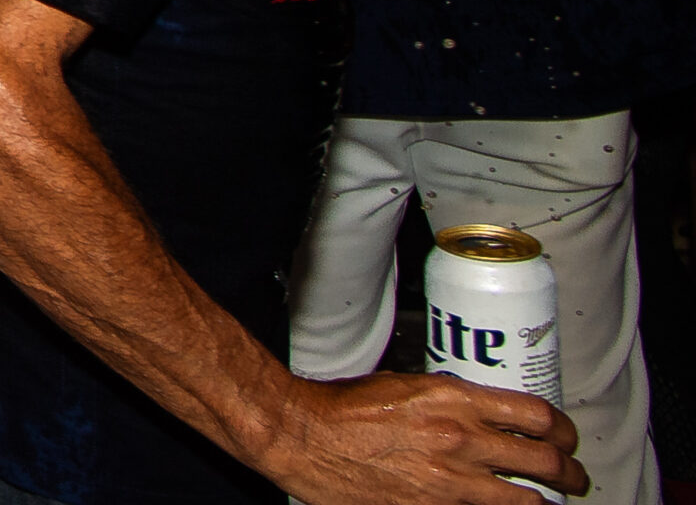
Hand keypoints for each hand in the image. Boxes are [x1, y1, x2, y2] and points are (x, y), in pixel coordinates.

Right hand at [261, 373, 584, 503]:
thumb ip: (447, 398)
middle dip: (568, 470)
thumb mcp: (404, 385)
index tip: (565, 436)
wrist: (305, 436)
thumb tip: (478, 412)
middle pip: (543, 459)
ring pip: (526, 498)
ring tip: (549, 500)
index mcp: (453, 398)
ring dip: (545, 499)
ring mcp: (450, 480)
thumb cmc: (342, 408)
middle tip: (573, 474)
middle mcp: (460, 439)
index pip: (535, 415)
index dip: (562, 429)